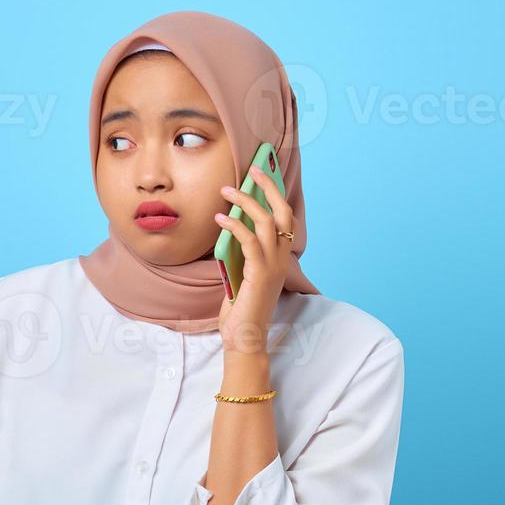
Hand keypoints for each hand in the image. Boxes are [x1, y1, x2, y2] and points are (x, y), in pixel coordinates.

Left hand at [214, 164, 294, 356]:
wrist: (244, 336)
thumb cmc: (240, 307)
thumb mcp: (241, 272)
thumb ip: (241, 251)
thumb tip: (230, 225)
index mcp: (280, 256)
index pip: (285, 217)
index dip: (277, 193)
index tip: (264, 173)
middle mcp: (282, 258)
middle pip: (282, 211)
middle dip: (269, 186)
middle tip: (253, 168)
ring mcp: (273, 265)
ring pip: (264, 221)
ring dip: (245, 201)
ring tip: (226, 191)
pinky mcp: (259, 274)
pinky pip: (248, 240)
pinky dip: (234, 225)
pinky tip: (220, 218)